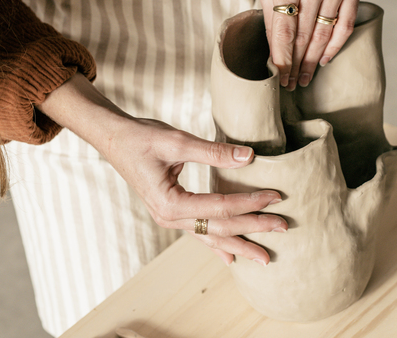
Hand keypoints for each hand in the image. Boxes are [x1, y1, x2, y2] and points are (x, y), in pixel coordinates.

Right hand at [37, 74, 287, 265]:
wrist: (113, 139)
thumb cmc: (141, 137)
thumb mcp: (177, 141)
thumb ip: (214, 152)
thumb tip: (249, 156)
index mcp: (170, 203)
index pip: (220, 207)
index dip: (250, 202)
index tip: (276, 196)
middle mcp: (170, 217)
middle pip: (219, 228)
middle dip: (253, 229)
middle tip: (283, 228)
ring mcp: (170, 218)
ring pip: (211, 236)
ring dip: (239, 244)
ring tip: (264, 257)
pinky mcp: (172, 212)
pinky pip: (199, 233)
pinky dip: (217, 244)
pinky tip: (231, 258)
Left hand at [261, 0, 359, 89]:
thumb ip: (270, 13)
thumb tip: (274, 50)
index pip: (285, 29)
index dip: (282, 58)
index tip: (279, 77)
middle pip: (305, 35)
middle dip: (296, 64)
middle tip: (290, 84)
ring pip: (324, 34)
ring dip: (313, 61)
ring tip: (304, 78)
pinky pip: (344, 26)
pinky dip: (334, 46)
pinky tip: (323, 60)